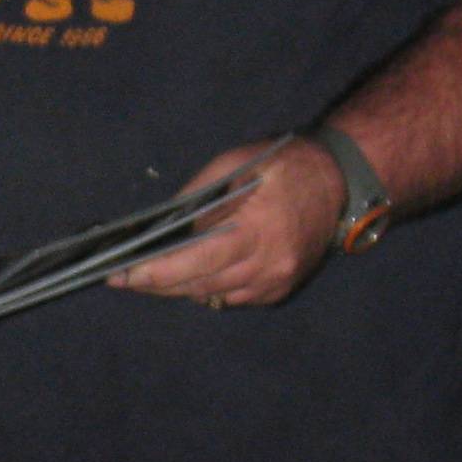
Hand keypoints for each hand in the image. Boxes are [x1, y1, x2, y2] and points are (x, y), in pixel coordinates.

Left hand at [107, 136, 341, 310]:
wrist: (339, 182)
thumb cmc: (285, 166)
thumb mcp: (235, 163)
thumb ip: (197, 195)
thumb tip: (162, 224)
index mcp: (256, 232)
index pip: (195, 263)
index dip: (155, 273)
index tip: (123, 275)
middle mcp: (266, 266)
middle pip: (198, 286)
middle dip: (157, 283)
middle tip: (123, 278)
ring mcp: (274, 283)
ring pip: (212, 296)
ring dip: (181, 286)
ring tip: (151, 275)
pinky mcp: (278, 290)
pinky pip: (232, 297)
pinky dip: (210, 286)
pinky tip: (195, 272)